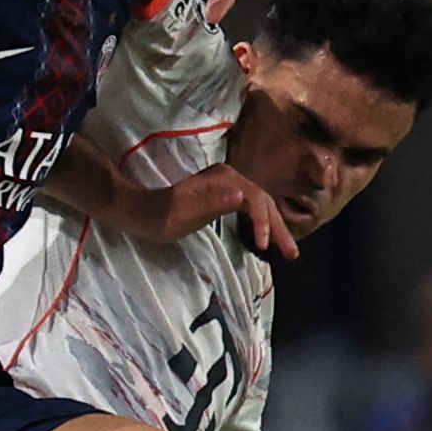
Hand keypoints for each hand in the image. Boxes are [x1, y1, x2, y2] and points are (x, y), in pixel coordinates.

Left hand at [160, 163, 294, 258]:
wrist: (140, 211)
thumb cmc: (159, 215)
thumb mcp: (183, 213)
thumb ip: (212, 204)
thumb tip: (242, 196)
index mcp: (223, 178)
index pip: (254, 198)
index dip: (263, 222)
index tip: (264, 245)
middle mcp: (229, 177)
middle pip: (262, 201)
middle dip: (278, 227)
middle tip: (292, 253)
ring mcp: (227, 185)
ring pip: (259, 206)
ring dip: (275, 227)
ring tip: (288, 250)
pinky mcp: (224, 195)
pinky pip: (251, 208)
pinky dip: (262, 223)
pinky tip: (269, 237)